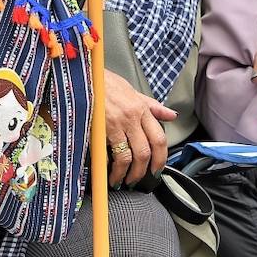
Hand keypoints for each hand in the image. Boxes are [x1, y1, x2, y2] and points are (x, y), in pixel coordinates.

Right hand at [104, 70, 176, 186]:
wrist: (85, 75)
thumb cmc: (106, 83)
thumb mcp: (132, 91)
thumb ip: (152, 106)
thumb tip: (171, 115)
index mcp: (142, 108)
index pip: (159, 137)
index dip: (161, 158)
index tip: (157, 169)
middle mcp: (132, 117)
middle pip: (146, 151)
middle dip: (145, 170)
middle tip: (139, 179)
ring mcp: (117, 123)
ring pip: (131, 156)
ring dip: (128, 174)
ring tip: (123, 180)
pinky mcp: (102, 129)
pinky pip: (112, 154)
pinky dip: (113, 168)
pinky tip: (110, 173)